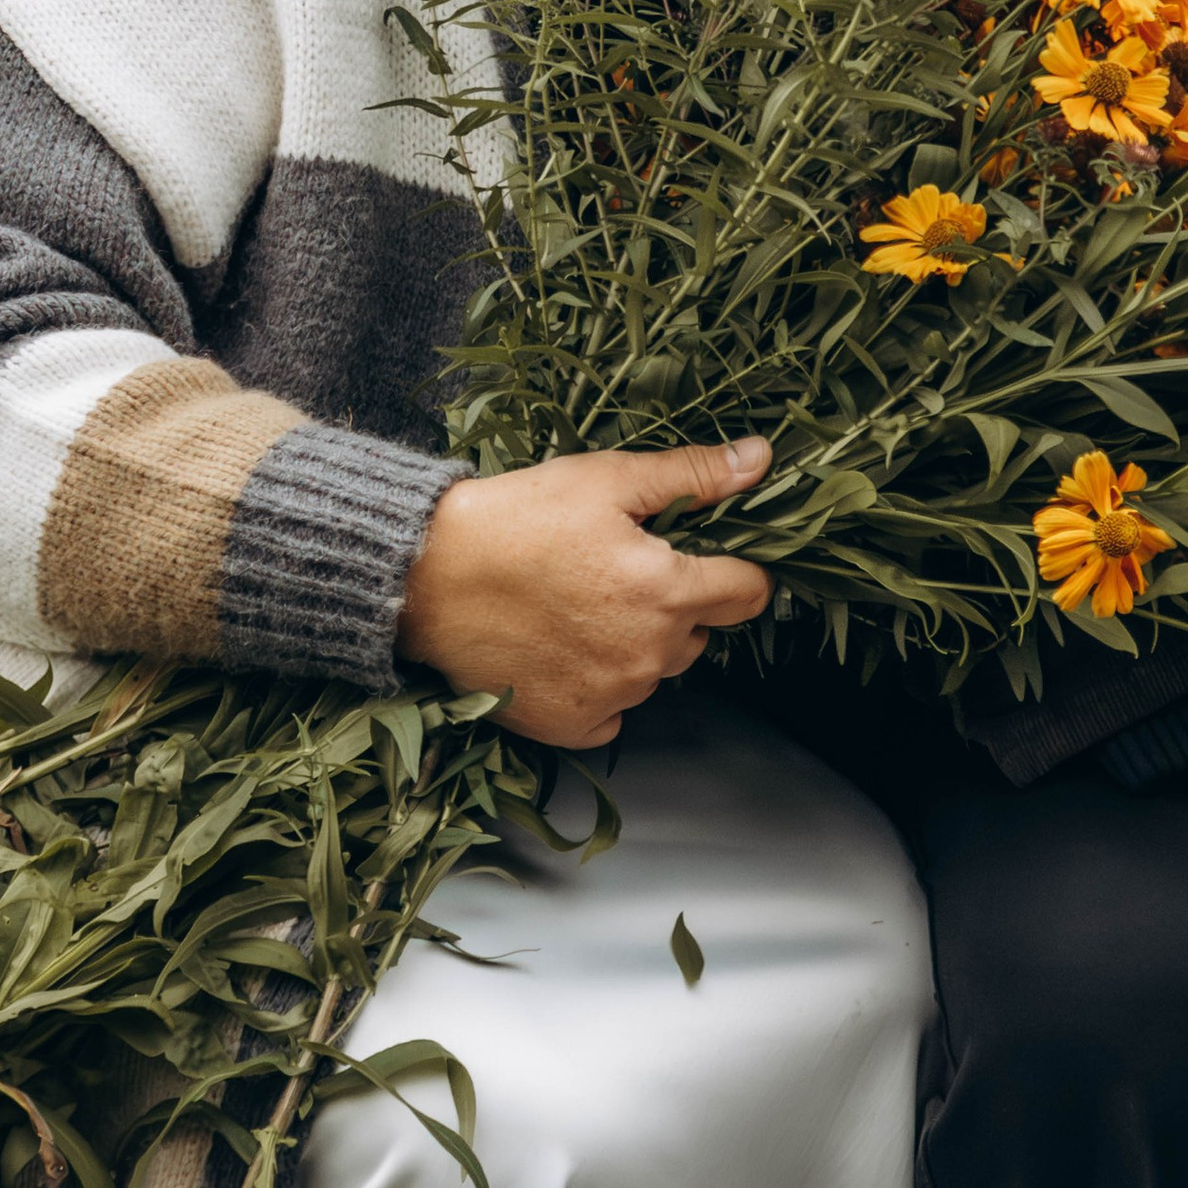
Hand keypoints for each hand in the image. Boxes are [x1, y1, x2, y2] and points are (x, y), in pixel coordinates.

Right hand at [397, 436, 773, 745]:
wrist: (426, 578)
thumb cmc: (517, 520)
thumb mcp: (607, 480)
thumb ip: (692, 476)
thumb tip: (761, 460)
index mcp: (668, 592)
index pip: (749, 593)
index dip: (734, 568)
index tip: (700, 556)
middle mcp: (649, 656)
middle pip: (698, 633)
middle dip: (675, 603)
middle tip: (615, 570)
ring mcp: (611, 698)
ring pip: (655, 671)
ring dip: (636, 644)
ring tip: (579, 604)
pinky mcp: (571, 726)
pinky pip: (613, 712)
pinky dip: (598, 684)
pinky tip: (562, 648)